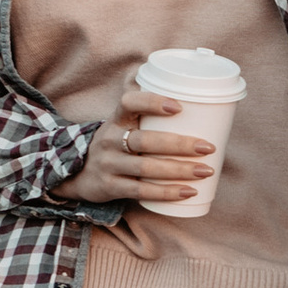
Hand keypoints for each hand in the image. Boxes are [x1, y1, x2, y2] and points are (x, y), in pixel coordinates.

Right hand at [69, 84, 219, 209]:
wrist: (79, 174)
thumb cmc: (116, 145)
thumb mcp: (122, 125)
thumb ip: (146, 111)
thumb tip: (189, 95)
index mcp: (116, 119)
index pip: (129, 102)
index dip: (152, 102)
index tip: (179, 107)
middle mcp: (110, 139)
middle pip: (145, 140)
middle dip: (179, 144)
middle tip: (207, 148)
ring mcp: (108, 164)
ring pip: (146, 167)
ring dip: (179, 170)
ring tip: (205, 171)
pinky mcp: (110, 186)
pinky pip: (141, 190)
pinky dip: (166, 192)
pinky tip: (187, 192)